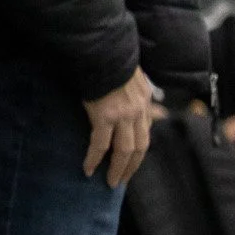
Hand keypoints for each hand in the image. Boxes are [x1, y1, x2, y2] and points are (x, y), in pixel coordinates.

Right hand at [84, 67, 155, 187]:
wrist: (103, 53)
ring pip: (124, 150)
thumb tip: (128, 102)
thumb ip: (131, 93)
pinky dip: (95, 159)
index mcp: (145, 102)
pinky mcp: (105, 116)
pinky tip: (88, 169)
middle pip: (140, 146)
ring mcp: (123, 115)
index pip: (146, 132)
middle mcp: (138, 111)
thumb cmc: (112, 63)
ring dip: (118, 169)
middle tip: (121, 180)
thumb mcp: (130, 78)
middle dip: (132, 166)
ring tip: (110, 182)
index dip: (139, 150)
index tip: (132, 162)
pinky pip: (100, 144)